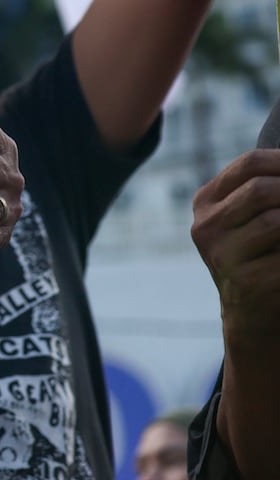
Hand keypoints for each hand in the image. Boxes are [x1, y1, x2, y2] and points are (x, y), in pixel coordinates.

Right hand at [191, 149, 279, 347]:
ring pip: (274, 221)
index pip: (250, 163)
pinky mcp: (244, 283)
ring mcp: (221, 256)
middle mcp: (206, 226)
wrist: (254, 315)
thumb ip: (268, 189)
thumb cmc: (263, 256)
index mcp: (207, 202)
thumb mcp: (252, 217)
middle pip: (262, 189)